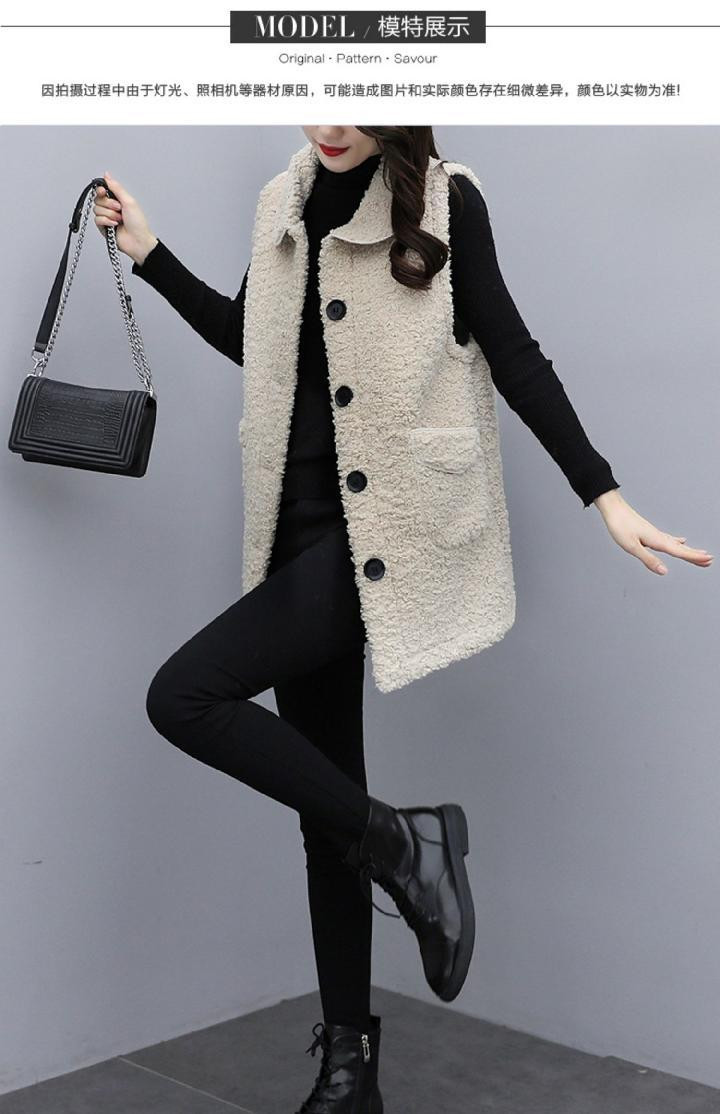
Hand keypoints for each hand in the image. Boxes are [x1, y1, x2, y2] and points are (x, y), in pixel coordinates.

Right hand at [93, 171, 157, 265]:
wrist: (138, 241)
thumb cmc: (138, 223)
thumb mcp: (128, 201)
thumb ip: (116, 187)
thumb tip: (107, 175)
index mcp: (117, 200)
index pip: (102, 191)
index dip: (101, 190)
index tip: (103, 191)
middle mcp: (110, 208)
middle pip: (98, 199)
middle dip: (109, 204)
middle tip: (119, 209)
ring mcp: (106, 218)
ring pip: (96, 209)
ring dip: (110, 214)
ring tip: (120, 219)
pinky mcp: (103, 227)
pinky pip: (97, 220)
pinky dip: (107, 222)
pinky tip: (115, 226)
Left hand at [593, 489, 712, 574]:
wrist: (613, 508)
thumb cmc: (619, 526)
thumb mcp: (632, 546)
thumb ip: (648, 560)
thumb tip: (664, 572)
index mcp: (657, 540)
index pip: (679, 552)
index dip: (694, 557)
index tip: (708, 561)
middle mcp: (659, 536)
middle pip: (681, 548)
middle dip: (695, 555)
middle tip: (710, 561)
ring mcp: (655, 533)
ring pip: (677, 544)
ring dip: (689, 550)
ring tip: (700, 554)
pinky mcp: (650, 532)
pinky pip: (669, 539)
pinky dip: (677, 542)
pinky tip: (680, 541)